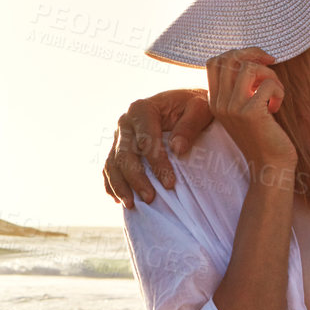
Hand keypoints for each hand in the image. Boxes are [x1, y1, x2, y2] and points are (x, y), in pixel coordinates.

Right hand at [102, 88, 214, 207]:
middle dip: (136, 179)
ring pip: (112, 164)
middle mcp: (125, 122)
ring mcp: (119, 136)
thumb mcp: (200, 108)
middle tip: (150, 198)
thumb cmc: (194, 107)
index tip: (170, 184)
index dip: (157, 164)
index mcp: (142, 109)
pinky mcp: (117, 148)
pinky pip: (109, 168)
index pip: (146, 140)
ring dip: (120, 186)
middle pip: (125, 154)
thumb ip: (190, 125)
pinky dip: (112, 185)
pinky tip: (118, 200)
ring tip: (131, 205)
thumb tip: (177, 148)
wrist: (184, 105)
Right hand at [206, 48, 294, 173]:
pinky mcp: (250, 113)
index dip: (239, 54)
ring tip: (275, 92)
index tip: (259, 62)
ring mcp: (232, 108)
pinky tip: (276, 106)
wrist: (269, 166)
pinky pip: (268, 84)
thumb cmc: (263, 136)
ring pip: (249, 67)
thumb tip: (252, 57)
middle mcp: (219, 103)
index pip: (214, 61)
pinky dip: (278, 90)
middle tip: (271, 66)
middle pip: (230, 58)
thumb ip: (240, 88)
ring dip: (269, 74)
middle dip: (255, 55)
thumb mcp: (244, 109)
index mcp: (214, 101)